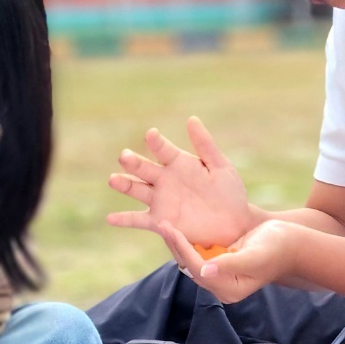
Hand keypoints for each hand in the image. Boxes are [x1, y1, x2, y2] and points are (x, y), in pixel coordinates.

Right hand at [107, 117, 252, 246]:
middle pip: (144, 168)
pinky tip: (110, 218)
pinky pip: (139, 220)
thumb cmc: (229, 192)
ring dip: (124, 184)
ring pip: (137, 189)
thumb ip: (206, 145)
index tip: (151, 134)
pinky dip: (124, 220)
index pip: (163, 149)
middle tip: (124, 157)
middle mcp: (165, 179)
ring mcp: (160, 200)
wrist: (234, 224)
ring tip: (113, 180)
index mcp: (179, 163)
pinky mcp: (160, 221)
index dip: (157, 142)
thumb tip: (191, 119)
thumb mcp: (221, 167)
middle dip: (133, 162)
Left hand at [155, 219, 302, 304]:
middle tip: (161, 223)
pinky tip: (178, 228)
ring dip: (178, 244)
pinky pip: (198, 255)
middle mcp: (221, 287)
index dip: (183, 249)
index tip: (170, 229)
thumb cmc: (276, 247)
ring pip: (191, 261)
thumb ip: (230, 264)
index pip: (198, 269)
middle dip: (176, 245)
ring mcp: (220, 277)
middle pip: (190, 267)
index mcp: (229, 289)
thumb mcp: (254, 255)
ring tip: (165, 224)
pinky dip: (188, 242)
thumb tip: (205, 270)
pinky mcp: (219, 265)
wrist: (290, 244)